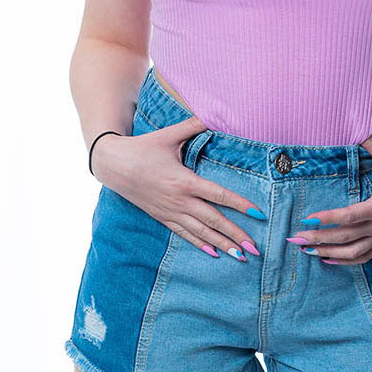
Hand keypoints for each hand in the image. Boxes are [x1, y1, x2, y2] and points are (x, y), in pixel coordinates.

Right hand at [91, 115, 265, 259]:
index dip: (239, 205)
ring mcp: (169, 211)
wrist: (113, 165)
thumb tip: (215, 114)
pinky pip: (183, 233)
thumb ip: (193, 125)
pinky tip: (213, 253)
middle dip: (235, 235)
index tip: (258, 214)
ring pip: (200, 232)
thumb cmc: (143, 148)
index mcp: (184, 181)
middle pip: (213, 220)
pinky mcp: (161, 216)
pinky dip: (199, 243)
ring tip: (240, 257)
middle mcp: (179, 200)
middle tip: (254, 249)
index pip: (218, 195)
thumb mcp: (169, 135)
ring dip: (221, 245)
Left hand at [290, 134, 371, 264]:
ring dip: (329, 254)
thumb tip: (358, 129)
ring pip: (353, 253)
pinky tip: (329, 260)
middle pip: (345, 238)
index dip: (328, 220)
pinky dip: (346, 261)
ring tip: (307, 252)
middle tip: (295, 238)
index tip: (308, 220)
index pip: (349, 216)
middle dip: (318, 239)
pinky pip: (365, 257)